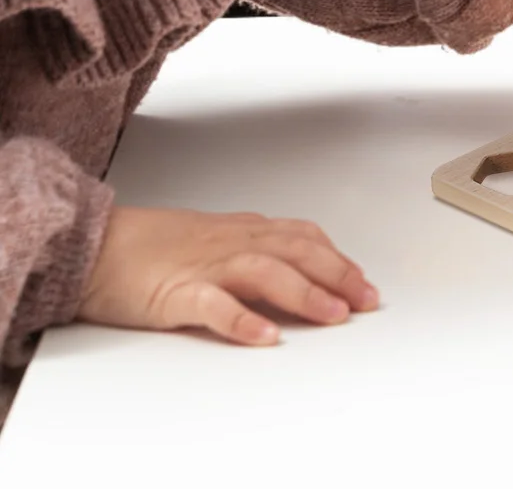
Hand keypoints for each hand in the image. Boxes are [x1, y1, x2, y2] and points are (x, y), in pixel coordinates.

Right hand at [80, 206, 378, 346]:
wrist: (95, 245)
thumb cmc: (152, 245)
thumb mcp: (215, 239)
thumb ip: (253, 247)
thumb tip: (295, 263)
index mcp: (244, 230)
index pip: (304, 238)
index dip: (338, 260)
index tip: (364, 283)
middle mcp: (233, 242)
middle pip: (297, 251)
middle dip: (338, 275)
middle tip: (366, 300)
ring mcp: (206, 265)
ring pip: (267, 271)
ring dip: (305, 293)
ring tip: (333, 316)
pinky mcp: (175, 291)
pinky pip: (214, 305)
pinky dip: (243, 319)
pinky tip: (266, 336)